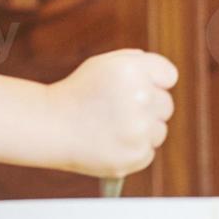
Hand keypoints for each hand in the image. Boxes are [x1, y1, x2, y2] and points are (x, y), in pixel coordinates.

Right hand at [47, 49, 177, 177]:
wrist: (50, 126)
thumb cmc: (76, 93)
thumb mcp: (103, 65)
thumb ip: (135, 63)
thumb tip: (164, 76)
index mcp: (133, 69)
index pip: (169, 76)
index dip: (154, 82)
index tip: (138, 89)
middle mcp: (140, 97)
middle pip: (166, 105)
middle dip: (147, 108)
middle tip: (118, 111)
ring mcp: (139, 128)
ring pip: (159, 131)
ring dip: (141, 131)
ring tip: (111, 128)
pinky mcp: (136, 155)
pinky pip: (148, 152)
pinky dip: (132, 150)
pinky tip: (109, 143)